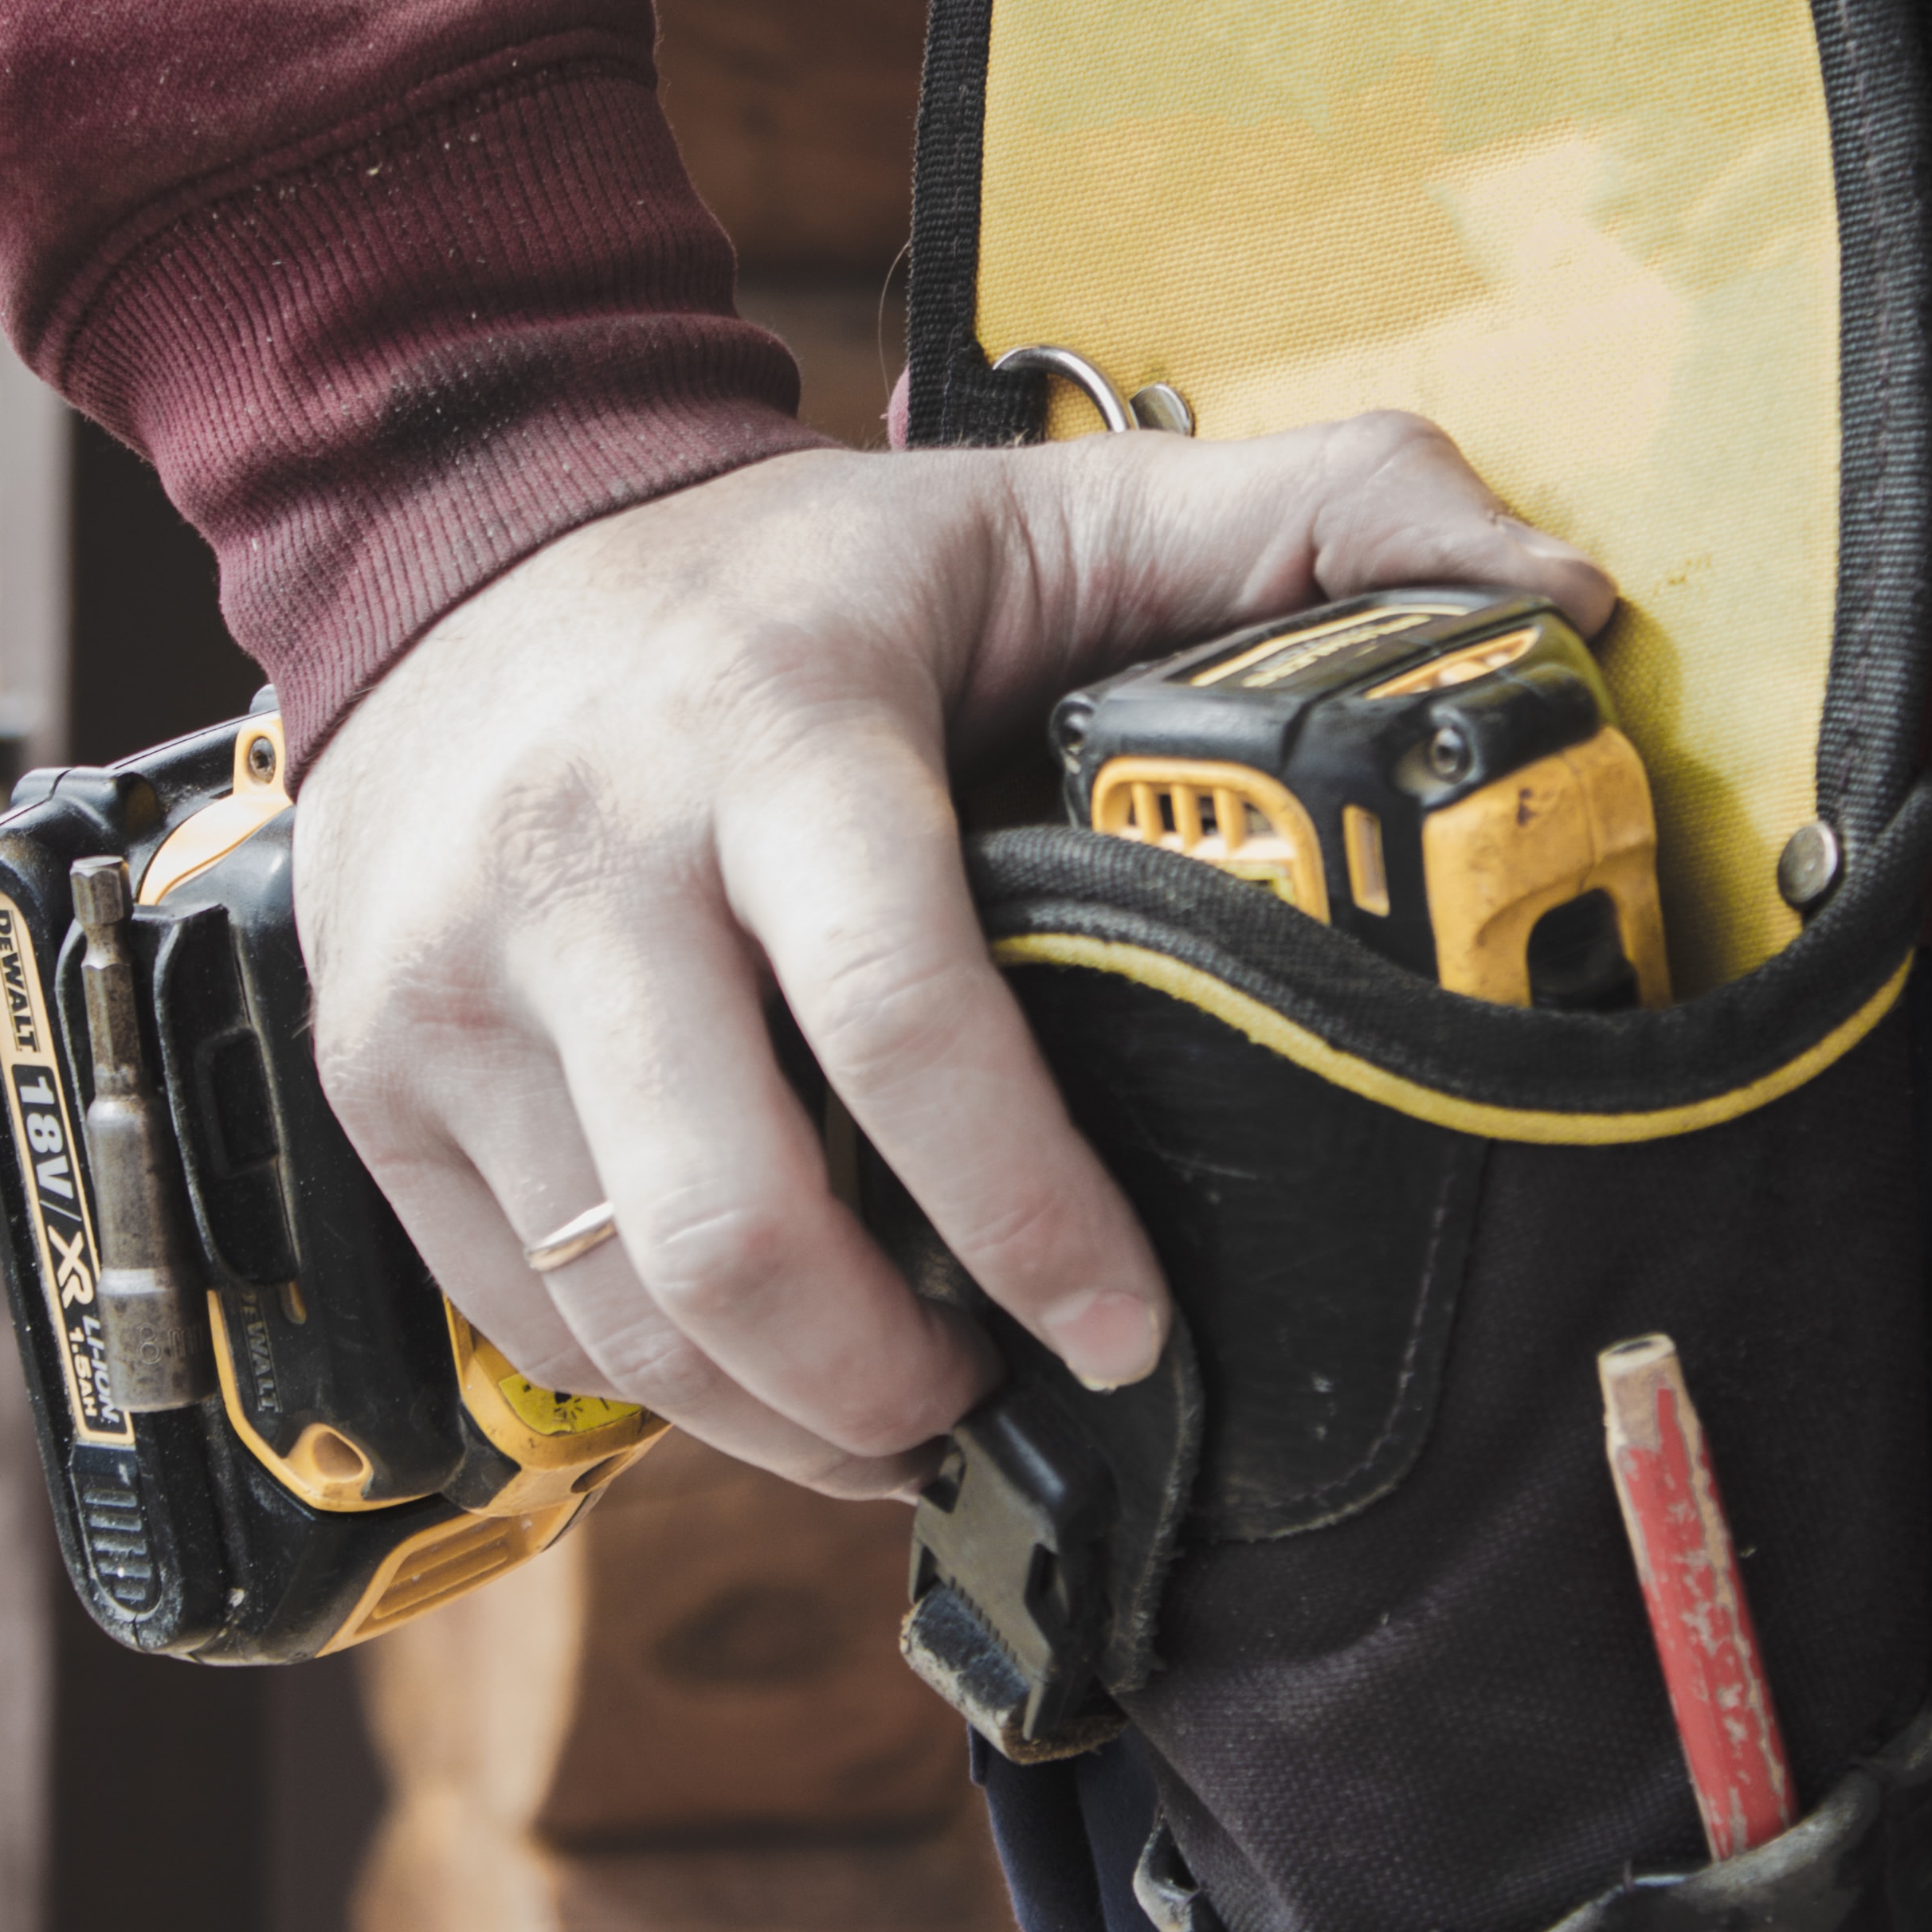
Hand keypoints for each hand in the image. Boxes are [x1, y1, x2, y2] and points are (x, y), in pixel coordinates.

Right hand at [291, 420, 1612, 1496]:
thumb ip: (1303, 520)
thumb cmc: (790, 574)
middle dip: (895, 1383)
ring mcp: (447, 992)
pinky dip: (664, 1389)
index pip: (905, 1023)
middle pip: (734, 1234)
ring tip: (906, 1407)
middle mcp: (581, 869)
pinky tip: (768, 1364)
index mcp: (770, 735)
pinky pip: (528, 1323)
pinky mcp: (372, 1080)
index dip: (1036, 1220)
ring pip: (625, 1318)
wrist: (454, 536)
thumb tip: (1560, 594)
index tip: (1131, 1334)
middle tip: (1005, 1400)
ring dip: (786, 1421)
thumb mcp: (1037, 510)